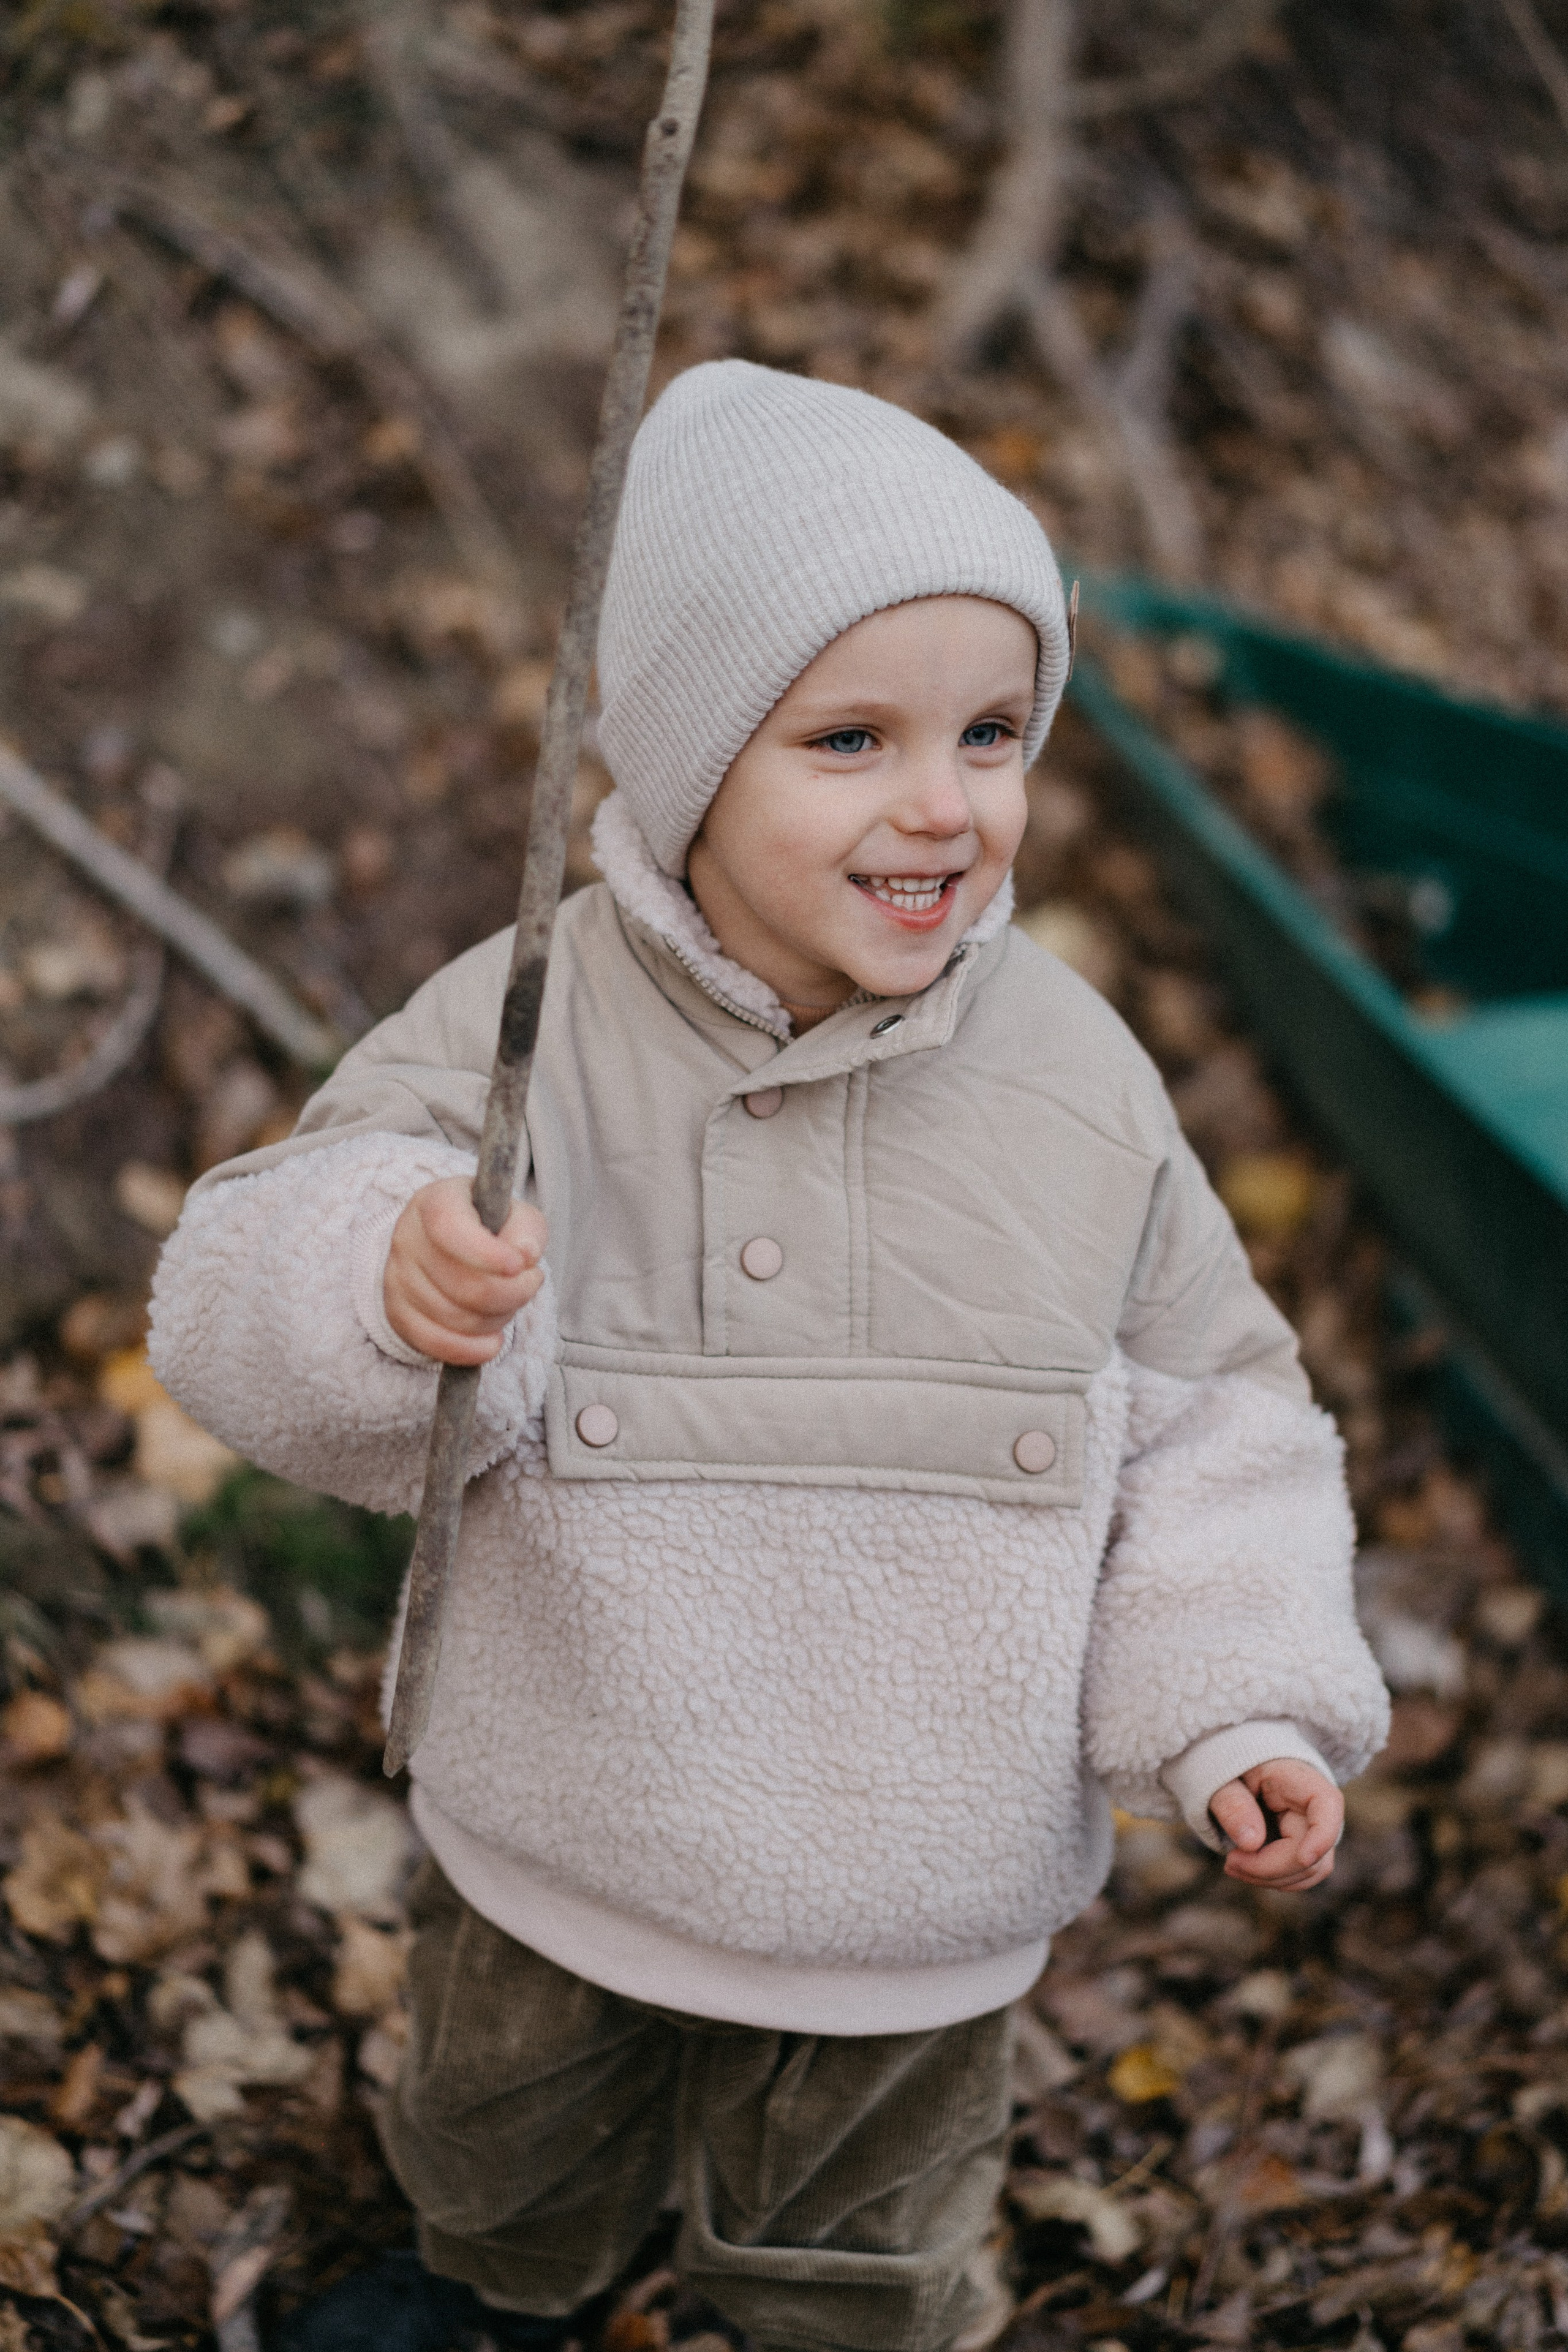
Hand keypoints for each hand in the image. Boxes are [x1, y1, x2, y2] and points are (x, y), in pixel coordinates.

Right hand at [384, 1177, 546, 1364]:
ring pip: (455, 1318)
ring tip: (509, 1301)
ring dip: (497, 1318)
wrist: (450, 1247)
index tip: (520, 1265)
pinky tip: (492, 1341)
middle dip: (511, 1293)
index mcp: (435, 1202)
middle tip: (531, 1282)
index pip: (449, 1228)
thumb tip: (525, 1254)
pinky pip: (434, 1344)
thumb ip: (527, 1229)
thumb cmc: (491, 1227)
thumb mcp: (516, 1215)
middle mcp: (407, 1237)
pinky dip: (471, 1350)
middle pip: (462, 1284)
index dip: (485, 1253)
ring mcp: (398, 1277)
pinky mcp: (397, 1313)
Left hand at [1209, 1758, 1341, 1890]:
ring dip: (1269, 1878)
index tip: (1304, 1858)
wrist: (1239, 1773)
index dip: (1322, 1836)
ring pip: (1309, 1872)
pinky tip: (1247, 1868)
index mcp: (1299, 1779)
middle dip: (1268, 1868)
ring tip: (1233, 1865)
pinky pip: (1301, 1876)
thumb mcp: (1223, 1778)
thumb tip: (1252, 1843)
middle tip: (1229, 1863)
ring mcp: (1317, 1831)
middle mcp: (1317, 1808)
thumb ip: (1233, 1804)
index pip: (1327, 1805)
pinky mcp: (1308, 1848)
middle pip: (1312, 1853)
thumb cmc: (1233, 1771)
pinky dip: (1273, 1879)